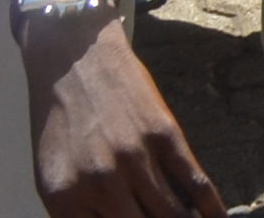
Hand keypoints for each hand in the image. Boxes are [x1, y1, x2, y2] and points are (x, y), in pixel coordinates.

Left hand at [27, 19, 222, 217]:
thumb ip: (78, 212)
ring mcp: (135, 160)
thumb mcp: (53, 175)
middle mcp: (100, 185)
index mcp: (65, 200)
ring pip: (171, 214)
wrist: (73, 61)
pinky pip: (194, 181)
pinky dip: (210, 207)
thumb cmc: (60, 120)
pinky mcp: (165, 136)